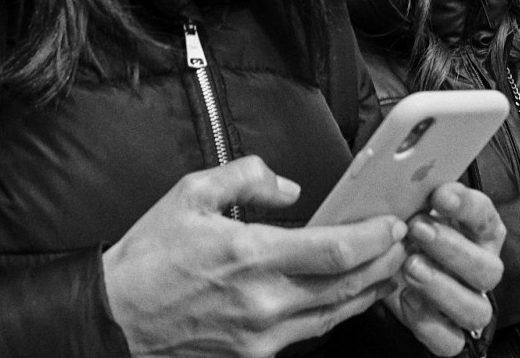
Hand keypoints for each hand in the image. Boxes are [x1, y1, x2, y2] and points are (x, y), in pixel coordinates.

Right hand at [103, 156, 405, 357]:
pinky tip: (342, 297)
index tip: (391, 224)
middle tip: (403, 245)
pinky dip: (333, 313)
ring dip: (367, 292)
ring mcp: (261, 336)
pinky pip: (308, 333)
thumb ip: (245, 178)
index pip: (333, 250)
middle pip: (346, 286)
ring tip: (388, 271)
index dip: (373, 238)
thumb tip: (288, 187)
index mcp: (249, 255)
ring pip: (334, 315)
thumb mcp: (190, 195)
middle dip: (384, 264)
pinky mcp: (254, 356)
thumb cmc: (149, 258)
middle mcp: (263, 301)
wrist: (116, 318)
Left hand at [385, 182, 505, 355]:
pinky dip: (429, 323)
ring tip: (410, 267)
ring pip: (476, 310)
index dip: (466, 206)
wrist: (389, 268)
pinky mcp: (450, 334)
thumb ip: (413, 193)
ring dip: (442, 288)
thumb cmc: (404, 230)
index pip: (485, 216)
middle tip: (417, 230)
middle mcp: (481, 268)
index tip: (439, 195)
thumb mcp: (408, 205)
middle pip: (488, 269)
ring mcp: (469, 303)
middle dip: (452, 249)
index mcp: (479, 232)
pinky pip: (452, 341)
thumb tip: (401, 172)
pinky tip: (406, 300)